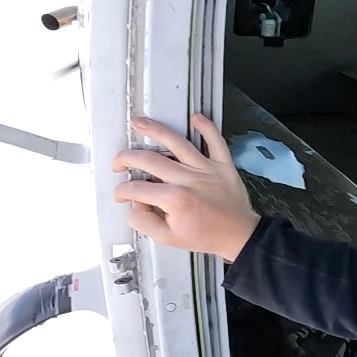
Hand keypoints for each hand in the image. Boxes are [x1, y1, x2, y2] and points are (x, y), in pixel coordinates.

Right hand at [110, 114, 261, 260]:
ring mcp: (207, 170)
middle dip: (126, 158)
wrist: (238, 236)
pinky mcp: (223, 165)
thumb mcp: (168, 238)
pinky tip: (195, 118)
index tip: (121, 194)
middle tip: (118, 162)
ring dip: (155, 130)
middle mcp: (189, 181)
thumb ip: (144, 221)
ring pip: (177, 143)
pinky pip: (215, 141)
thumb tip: (133, 205)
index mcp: (175, 200)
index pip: (137, 188)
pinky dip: (207, 127)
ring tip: (139, 123)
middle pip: (149, 160)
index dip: (123, 191)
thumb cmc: (206, 235)